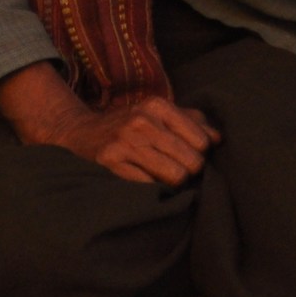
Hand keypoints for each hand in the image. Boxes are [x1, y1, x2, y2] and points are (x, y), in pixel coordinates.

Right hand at [0, 62, 220, 185]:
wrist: (76, 133)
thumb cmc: (127, 126)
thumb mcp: (157, 113)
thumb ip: (191, 121)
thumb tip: (218, 139)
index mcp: (158, 106)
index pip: (202, 140)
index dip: (199, 154)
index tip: (188, 158)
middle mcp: (142, 121)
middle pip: (191, 161)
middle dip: (188, 172)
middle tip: (176, 172)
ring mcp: (125, 142)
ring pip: (175, 177)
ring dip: (172, 184)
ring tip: (162, 179)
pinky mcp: (110, 163)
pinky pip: (149, 187)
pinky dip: (152, 190)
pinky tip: (144, 184)